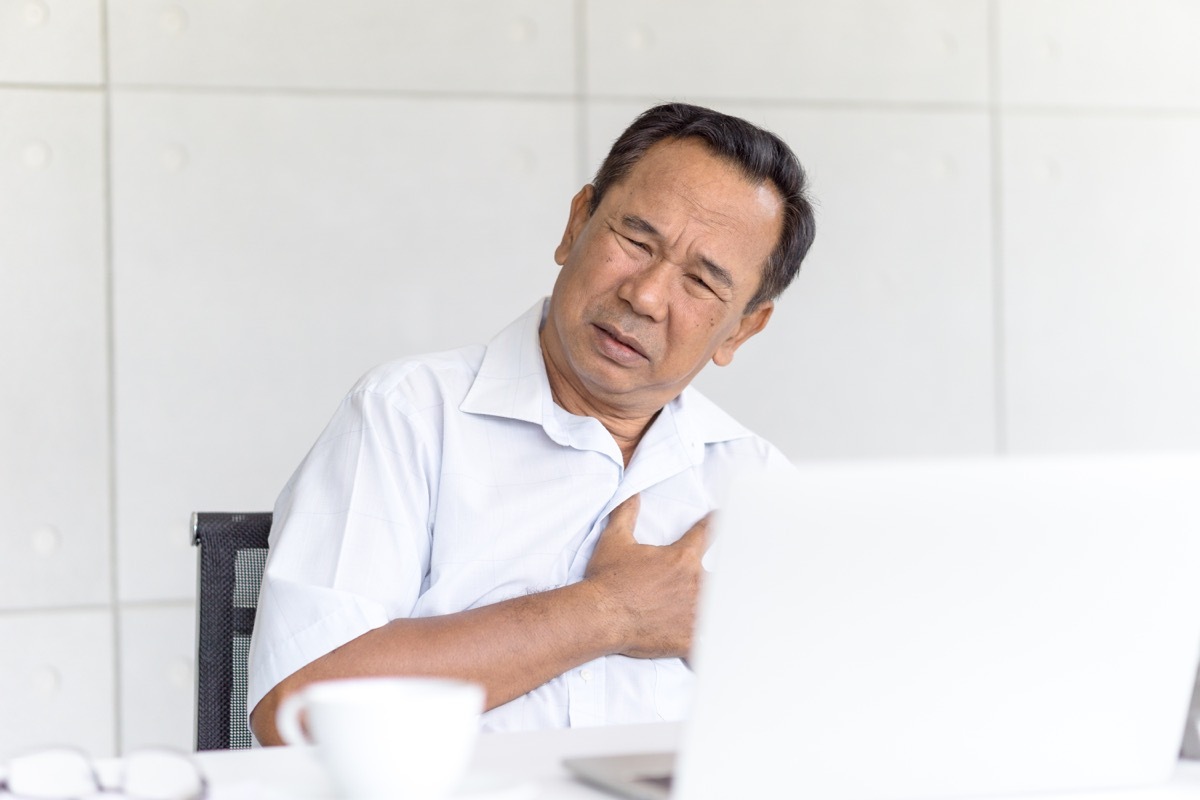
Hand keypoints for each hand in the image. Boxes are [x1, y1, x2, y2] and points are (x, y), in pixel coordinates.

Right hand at [582, 494, 711, 659]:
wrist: (600, 615)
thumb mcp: (615, 539)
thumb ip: (627, 513)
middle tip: (727, 580)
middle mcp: (695, 583)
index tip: (720, 517)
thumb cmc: (607, 578)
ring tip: (733, 616)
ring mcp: (694, 613)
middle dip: (719, 578)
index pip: (706, 534)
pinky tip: (719, 653)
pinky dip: (712, 647)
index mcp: (681, 558)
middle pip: (720, 577)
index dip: (714, 523)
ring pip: (719, 610)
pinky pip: (709, 645)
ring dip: (719, 610)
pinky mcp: (689, 638)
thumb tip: (632, 492)